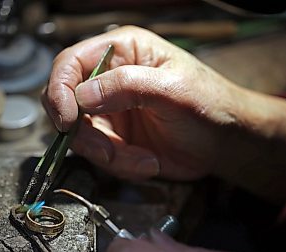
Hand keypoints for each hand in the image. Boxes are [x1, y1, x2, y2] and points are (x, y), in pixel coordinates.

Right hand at [43, 26, 285, 201]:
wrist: (225, 144)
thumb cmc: (208, 105)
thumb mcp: (171, 90)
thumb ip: (126, 86)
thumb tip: (80, 96)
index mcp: (121, 51)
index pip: (70, 63)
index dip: (60, 90)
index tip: (67, 120)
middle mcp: (108, 79)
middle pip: (65, 103)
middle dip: (85, 134)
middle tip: (109, 152)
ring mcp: (109, 111)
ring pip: (81, 137)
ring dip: (109, 155)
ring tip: (144, 160)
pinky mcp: (114, 139)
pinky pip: (98, 157)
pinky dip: (120, 166)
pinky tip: (148, 163)